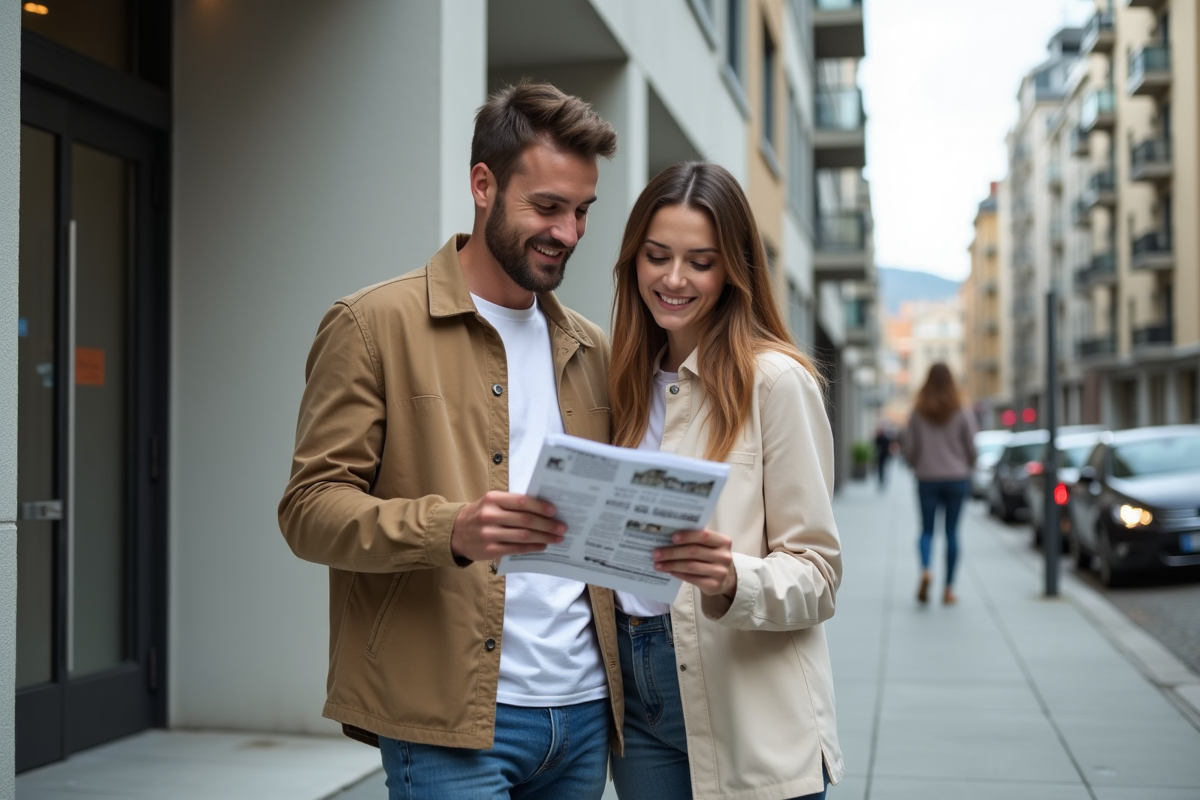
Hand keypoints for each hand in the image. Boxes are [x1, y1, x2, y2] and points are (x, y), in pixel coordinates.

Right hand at [451, 491, 565, 561]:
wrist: (455, 532)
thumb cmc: (480, 514)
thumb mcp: (492, 503)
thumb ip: (512, 504)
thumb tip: (543, 509)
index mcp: (493, 499)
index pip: (521, 501)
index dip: (540, 506)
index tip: (554, 510)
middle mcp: (490, 515)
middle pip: (525, 520)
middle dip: (547, 524)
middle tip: (562, 527)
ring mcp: (489, 534)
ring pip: (523, 536)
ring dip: (543, 537)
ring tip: (557, 538)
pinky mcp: (489, 550)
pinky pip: (516, 549)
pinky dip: (532, 548)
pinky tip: (542, 546)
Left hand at [653, 529, 736, 598]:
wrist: (725, 578)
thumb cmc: (711, 556)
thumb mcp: (709, 546)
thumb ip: (695, 540)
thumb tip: (667, 537)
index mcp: (723, 541)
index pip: (704, 536)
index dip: (687, 536)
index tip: (671, 537)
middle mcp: (724, 556)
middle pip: (694, 552)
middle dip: (672, 552)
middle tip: (656, 553)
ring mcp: (720, 572)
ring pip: (691, 566)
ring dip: (672, 565)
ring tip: (658, 564)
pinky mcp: (714, 585)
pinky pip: (692, 578)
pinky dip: (679, 574)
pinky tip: (670, 572)